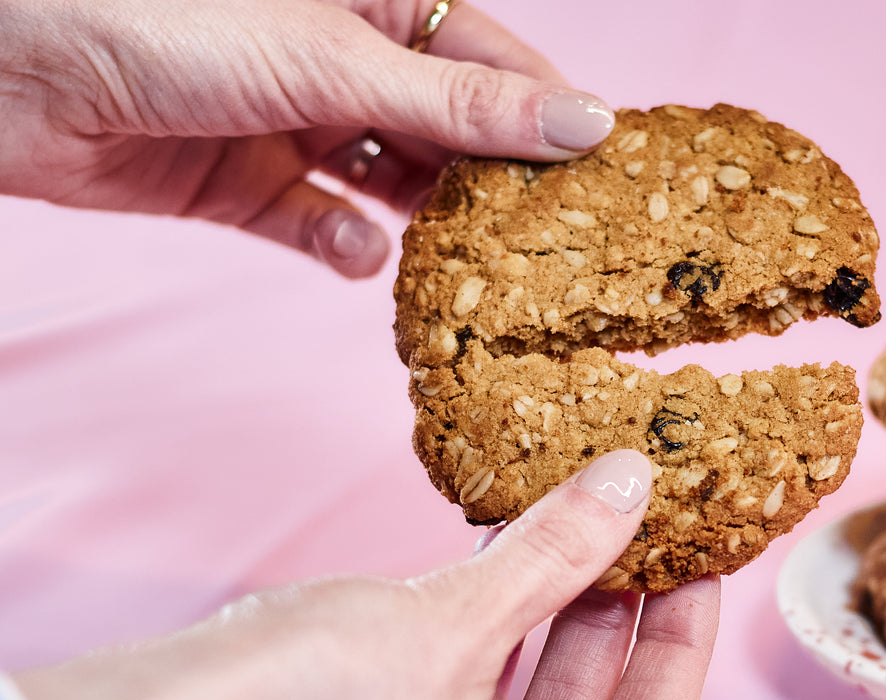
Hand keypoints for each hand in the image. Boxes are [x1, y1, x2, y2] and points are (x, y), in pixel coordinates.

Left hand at [0, 0, 614, 277]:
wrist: (3, 68)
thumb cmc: (157, 18)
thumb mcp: (334, 62)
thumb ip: (459, 107)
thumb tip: (587, 122)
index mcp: (377, 0)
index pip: (493, 64)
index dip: (550, 119)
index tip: (608, 180)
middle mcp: (343, 60)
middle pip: (451, 134)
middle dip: (490, 189)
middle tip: (541, 248)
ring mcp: (296, 122)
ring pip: (393, 188)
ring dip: (424, 229)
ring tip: (461, 269)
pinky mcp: (246, 184)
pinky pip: (321, 226)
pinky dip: (344, 247)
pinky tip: (357, 256)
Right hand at [15, 449, 720, 699]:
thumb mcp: (453, 623)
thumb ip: (554, 559)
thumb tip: (627, 486)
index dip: (678, 644)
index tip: (700, 569)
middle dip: (612, 634)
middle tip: (647, 547)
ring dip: (547, 640)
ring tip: (583, 546)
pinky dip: (487, 666)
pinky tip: (505, 583)